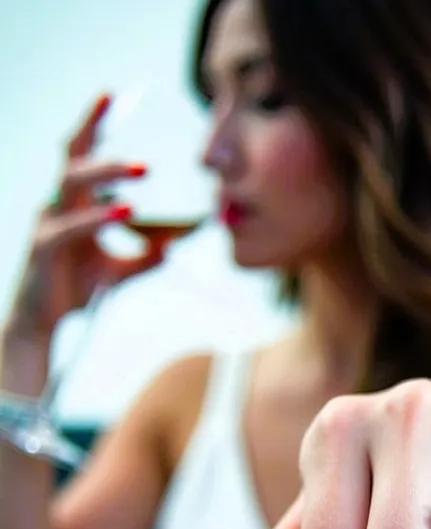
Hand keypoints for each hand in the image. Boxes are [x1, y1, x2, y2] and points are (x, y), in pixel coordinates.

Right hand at [8, 94, 163, 339]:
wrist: (44, 321)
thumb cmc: (76, 287)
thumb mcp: (118, 271)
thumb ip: (145, 257)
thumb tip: (175, 247)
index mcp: (72, 203)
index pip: (80, 153)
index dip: (93, 123)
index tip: (111, 95)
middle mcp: (57, 205)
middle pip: (72, 155)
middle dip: (93, 128)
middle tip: (118, 106)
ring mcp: (48, 224)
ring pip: (72, 182)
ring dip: (108, 171)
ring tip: (142, 168)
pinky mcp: (45, 248)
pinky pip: (72, 226)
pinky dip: (99, 216)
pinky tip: (125, 211)